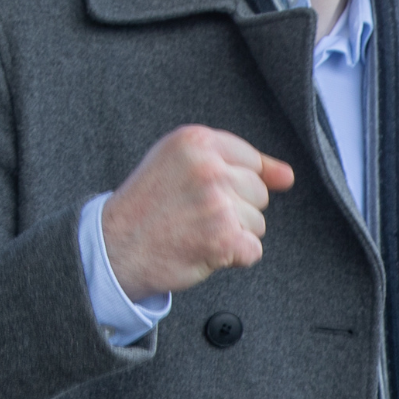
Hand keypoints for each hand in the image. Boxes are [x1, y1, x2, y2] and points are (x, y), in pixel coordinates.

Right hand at [99, 126, 294, 296]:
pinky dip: (232, 257)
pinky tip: (200, 249)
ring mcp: (216, 203)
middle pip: (258, 192)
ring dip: (231, 234)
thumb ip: (238, 163)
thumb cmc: (147, 207)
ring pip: (257, 222)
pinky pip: (253, 250)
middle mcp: (208, 167)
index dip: (231, 184)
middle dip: (233, 209)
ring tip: (192, 231)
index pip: (250, 161)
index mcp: (195, 141)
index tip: (201, 194)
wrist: (110, 249)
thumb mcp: (181, 166)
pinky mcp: (223, 237)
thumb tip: (288, 177)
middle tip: (191, 215)